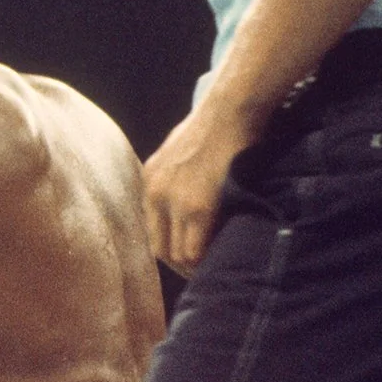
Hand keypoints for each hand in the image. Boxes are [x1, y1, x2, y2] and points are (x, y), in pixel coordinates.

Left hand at [141, 99, 262, 275]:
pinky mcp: (196, 208)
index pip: (153, 230)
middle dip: (181, 266)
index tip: (191, 258)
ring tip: (214, 269)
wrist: (231, 109)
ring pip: (177, 254)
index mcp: (149, 180)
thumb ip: (179, 177)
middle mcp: (154, 193)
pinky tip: (220, 261)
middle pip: (160, 249)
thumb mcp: (183, 150)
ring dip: (194, 267)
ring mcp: (173, 203)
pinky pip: (194, 250)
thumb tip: (191, 195)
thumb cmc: (216, 123)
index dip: (172, 249)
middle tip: (204, 272)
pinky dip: (204, 261)